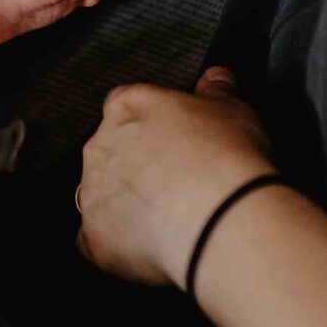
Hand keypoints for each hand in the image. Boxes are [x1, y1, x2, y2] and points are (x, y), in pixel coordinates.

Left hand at [76, 69, 276, 288]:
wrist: (221, 217)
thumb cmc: (227, 159)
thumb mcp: (233, 110)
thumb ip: (216, 90)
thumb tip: (216, 78)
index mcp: (127, 107)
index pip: (124, 107)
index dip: (150, 127)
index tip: (173, 142)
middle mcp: (100, 146)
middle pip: (110, 153)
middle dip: (137, 167)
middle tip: (177, 184)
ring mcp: (93, 193)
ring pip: (101, 196)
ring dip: (126, 205)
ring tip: (168, 219)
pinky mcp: (95, 238)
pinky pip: (96, 241)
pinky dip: (117, 245)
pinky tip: (148, 247)